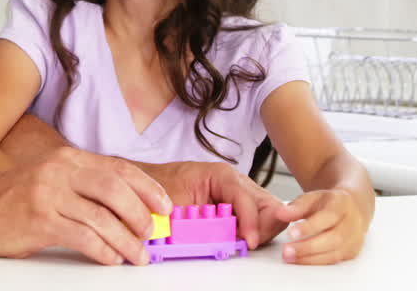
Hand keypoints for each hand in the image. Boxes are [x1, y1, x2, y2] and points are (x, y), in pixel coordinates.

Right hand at [0, 147, 172, 265]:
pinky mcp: (39, 219)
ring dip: (127, 240)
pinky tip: (111, 258)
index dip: (147, 187)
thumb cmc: (11, 201)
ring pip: (103, 216)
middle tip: (150, 233)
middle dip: (141, 214)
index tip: (164, 206)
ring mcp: (48, 193)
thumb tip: (127, 207)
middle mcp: (59, 170)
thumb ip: (83, 187)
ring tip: (137, 255)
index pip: (118, 168)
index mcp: (66, 158)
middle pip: (116, 188)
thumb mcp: (50, 181)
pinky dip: (104, 250)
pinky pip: (83, 236)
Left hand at [134, 160, 287, 249]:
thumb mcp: (176, 203)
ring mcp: (239, 192)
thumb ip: (198, 222)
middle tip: (250, 242)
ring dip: (260, 229)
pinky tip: (239, 237)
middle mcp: (235, 181)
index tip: (249, 241)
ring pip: (267, 212)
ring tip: (242, 241)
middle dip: (264, 226)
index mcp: (221, 175)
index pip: (248, 199)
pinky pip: (257, 217)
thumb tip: (216, 240)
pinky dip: (253, 230)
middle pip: (268, 204)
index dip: (251, 223)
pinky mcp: (238, 204)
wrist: (147, 183)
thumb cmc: (160, 186)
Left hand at [274, 189, 366, 264]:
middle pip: (333, 238)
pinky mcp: (352, 252)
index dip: (310, 226)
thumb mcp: (312, 197)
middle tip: (286, 251)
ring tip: (289, 257)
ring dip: (310, 258)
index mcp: (343, 203)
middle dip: (308, 247)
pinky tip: (300, 260)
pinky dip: (316, 261)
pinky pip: (334, 260)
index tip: (291, 234)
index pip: (328, 216)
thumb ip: (296, 206)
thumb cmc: (328, 203)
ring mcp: (355, 239)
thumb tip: (280, 214)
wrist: (351, 208)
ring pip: (335, 253)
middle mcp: (353, 222)